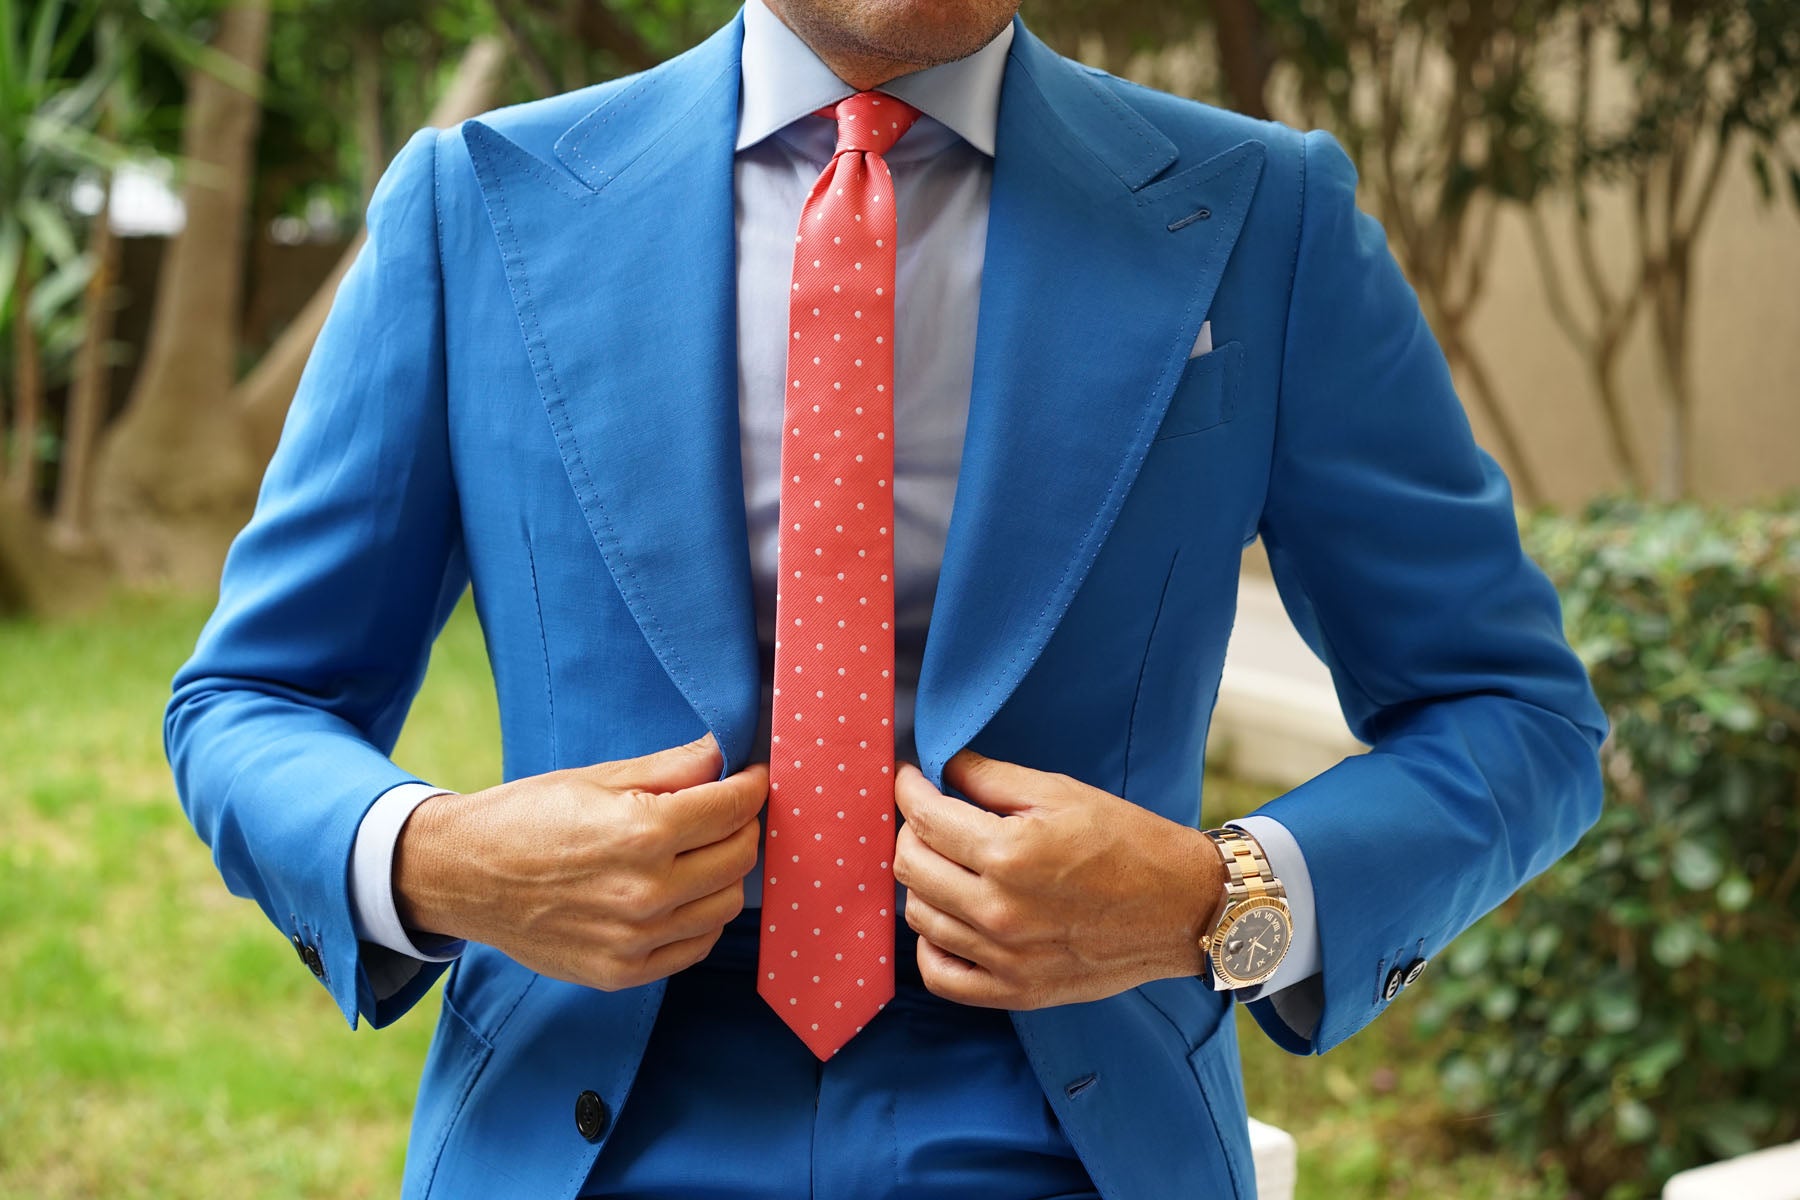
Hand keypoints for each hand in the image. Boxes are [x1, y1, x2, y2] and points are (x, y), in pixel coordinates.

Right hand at [393, 733, 766, 991]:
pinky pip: (696, 945)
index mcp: (642, 832)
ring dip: (723, 873)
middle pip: (740, 857)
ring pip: (726, 904)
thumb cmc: (528, 816)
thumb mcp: (599, 777)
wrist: (461, 876)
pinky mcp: (623, 972)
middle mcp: (646, 892)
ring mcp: (635, 939)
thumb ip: (673, 767)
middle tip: (724, 811)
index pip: (734, 808)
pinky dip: (700, 917)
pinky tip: (677, 892)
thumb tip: (726, 753)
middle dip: (742, 826)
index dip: (752, 786)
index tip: (752, 776)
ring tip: (697, 852)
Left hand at [892, 750, 1221, 1008]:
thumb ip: (991, 778)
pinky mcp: (1016, 991)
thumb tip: (940, 767)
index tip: (908, 777)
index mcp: (1009, 854)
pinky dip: (931, 943)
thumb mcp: (1061, 793)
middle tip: (928, 815)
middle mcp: (999, 910)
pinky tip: (948, 917)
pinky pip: (940, 975)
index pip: (924, 818)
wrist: (1183, 908)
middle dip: (909, 830)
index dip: (907, 789)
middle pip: (910, 866)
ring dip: (921, 881)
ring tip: (945, 862)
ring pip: (919, 916)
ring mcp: (1005, 958)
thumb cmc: (1128, 842)